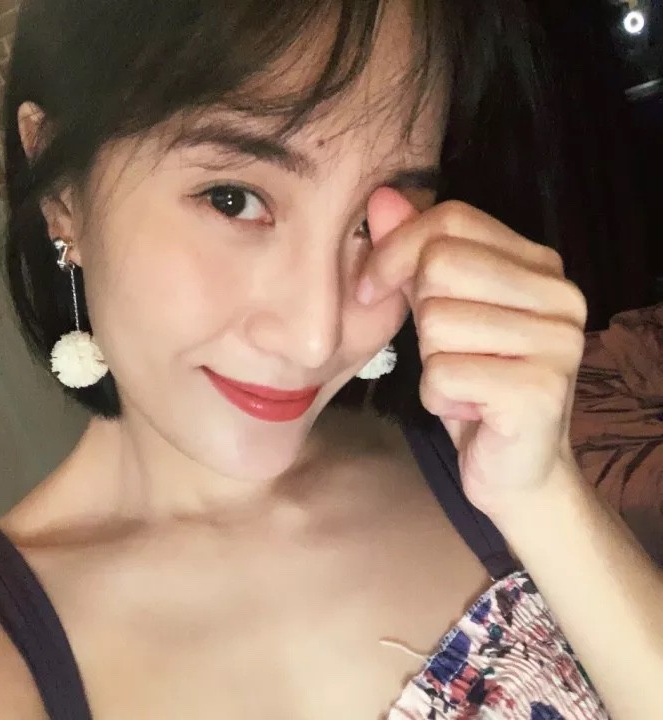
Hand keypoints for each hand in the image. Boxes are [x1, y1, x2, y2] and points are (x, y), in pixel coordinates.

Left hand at [357, 188, 586, 516]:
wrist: (517, 469)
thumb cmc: (474, 384)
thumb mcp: (438, 311)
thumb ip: (414, 254)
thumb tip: (383, 196)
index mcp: (538, 264)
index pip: (451, 220)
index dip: (394, 251)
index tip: (369, 288)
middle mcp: (559, 294)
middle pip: (439, 266)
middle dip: (420, 317)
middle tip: (446, 351)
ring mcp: (558, 342)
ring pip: (436, 323)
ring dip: (430, 363)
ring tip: (464, 381)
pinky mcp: (541, 390)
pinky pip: (443, 375)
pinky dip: (437, 399)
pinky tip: (468, 410)